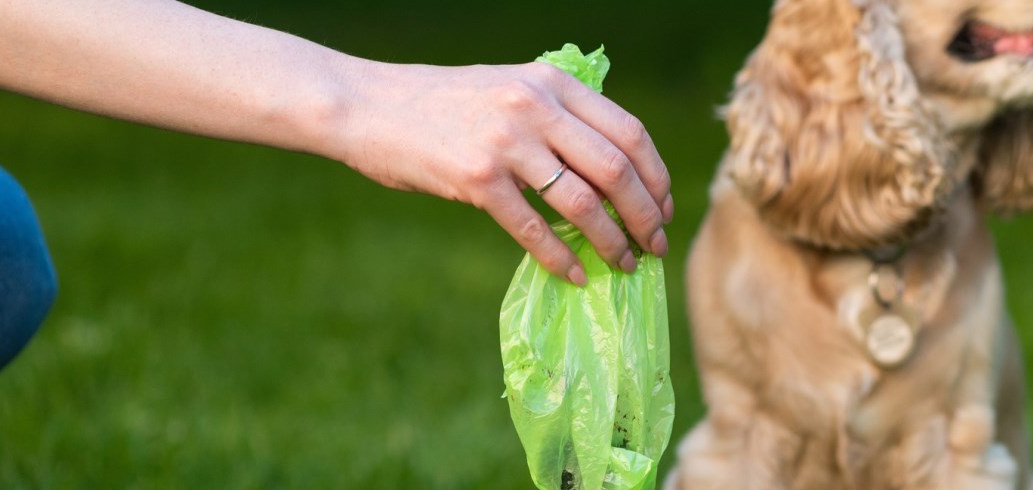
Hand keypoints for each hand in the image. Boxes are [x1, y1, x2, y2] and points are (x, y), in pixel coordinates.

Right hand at [324, 61, 672, 285]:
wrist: (368, 105)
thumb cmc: (442, 104)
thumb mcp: (510, 86)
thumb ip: (558, 113)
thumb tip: (612, 167)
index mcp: (553, 82)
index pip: (629, 132)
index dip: (656, 176)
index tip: (664, 207)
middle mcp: (536, 107)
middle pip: (617, 169)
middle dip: (646, 215)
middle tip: (655, 245)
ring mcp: (507, 142)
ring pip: (583, 202)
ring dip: (613, 241)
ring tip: (625, 263)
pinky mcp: (476, 178)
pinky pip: (534, 227)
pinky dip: (562, 256)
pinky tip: (576, 274)